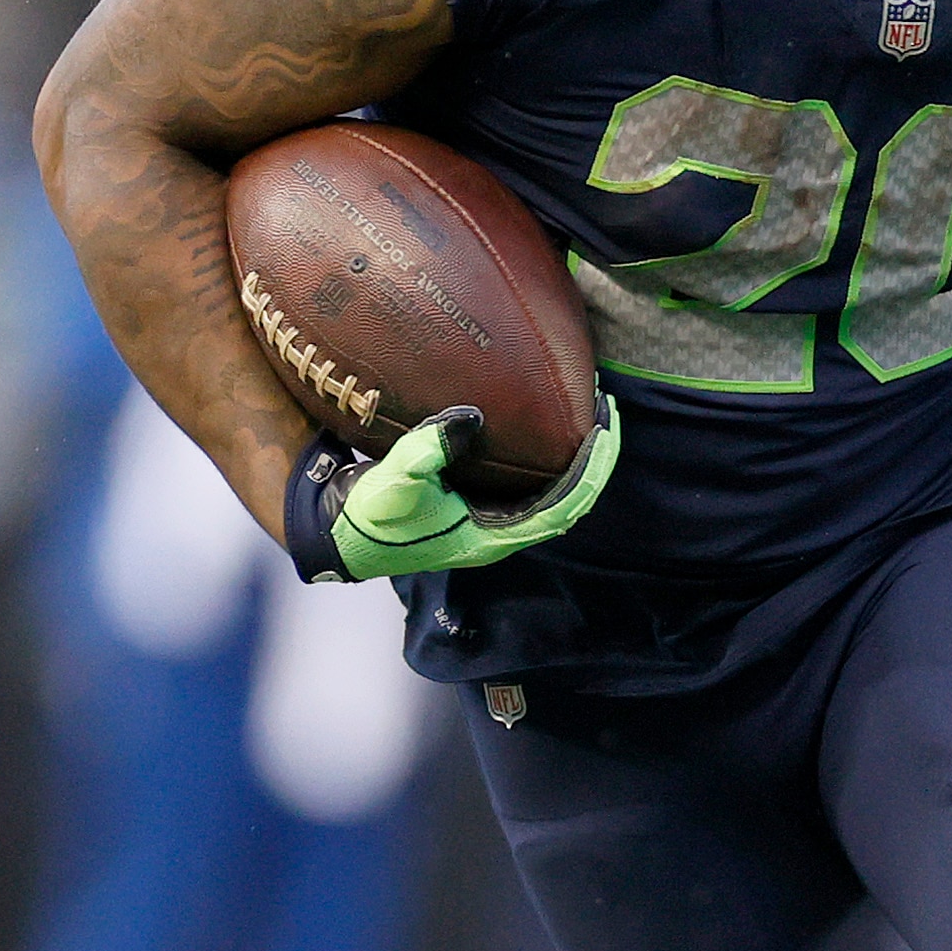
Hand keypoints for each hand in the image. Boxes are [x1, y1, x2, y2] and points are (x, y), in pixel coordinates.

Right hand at [285, 398, 618, 582]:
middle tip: (609, 412)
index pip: (565, 507)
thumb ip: (433, 449)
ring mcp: (491, 522)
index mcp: (494, 538)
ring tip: (590, 417)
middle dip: (595, 460)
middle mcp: (502, 533)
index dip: (592, 471)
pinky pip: (529, 485)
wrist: (343, 532)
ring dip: (576, 460)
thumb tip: (471, 418)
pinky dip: (549, 459)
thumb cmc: (372, 516)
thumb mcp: (397, 480)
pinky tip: (549, 429)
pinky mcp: (477, 506)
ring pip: (554, 494)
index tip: (607, 431)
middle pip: (570, 501)